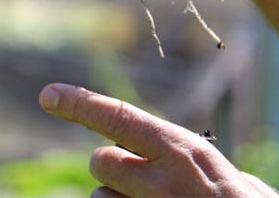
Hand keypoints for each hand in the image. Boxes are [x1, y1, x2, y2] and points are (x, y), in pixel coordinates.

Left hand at [38, 83, 278, 197]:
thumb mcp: (230, 177)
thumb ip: (187, 161)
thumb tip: (152, 152)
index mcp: (184, 151)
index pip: (121, 118)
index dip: (81, 104)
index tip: (48, 96)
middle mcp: (163, 180)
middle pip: (100, 161)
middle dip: (114, 169)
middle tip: (144, 182)